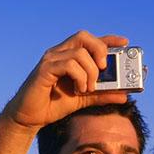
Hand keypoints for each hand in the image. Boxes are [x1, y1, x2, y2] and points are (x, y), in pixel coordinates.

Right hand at [3, 30, 130, 129]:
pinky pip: (68, 64)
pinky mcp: (44, 69)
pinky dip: (79, 76)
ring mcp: (50, 59)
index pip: (90, 40)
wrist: (29, 117)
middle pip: (84, 37)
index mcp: (68, 56)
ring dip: (90, 72)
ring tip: (87, 88)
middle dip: (100, 49)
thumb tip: (125, 95)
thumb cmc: (52, 104)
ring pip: (79, 52)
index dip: (108, 39)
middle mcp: (59, 53)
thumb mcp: (83, 99)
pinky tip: (78, 89)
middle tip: (104, 69)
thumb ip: (102, 95)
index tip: (125, 42)